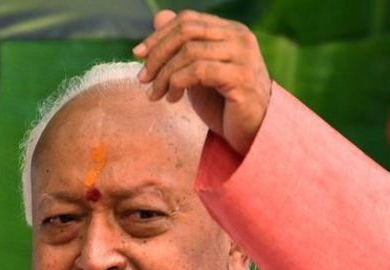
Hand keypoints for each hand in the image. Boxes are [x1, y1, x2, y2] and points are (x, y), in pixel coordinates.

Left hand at [133, 9, 271, 154]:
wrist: (252, 133)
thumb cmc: (224, 104)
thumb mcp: (197, 73)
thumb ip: (181, 46)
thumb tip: (159, 16)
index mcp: (231, 31)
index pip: (188, 20)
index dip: (159, 36)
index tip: (138, 55)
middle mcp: (241, 38)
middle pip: (187, 32)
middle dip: (158, 54)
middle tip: (143, 78)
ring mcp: (243, 57)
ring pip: (190, 52)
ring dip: (165, 75)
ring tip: (156, 94)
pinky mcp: (241, 79)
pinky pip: (198, 71)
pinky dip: (177, 84)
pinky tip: (173, 99)